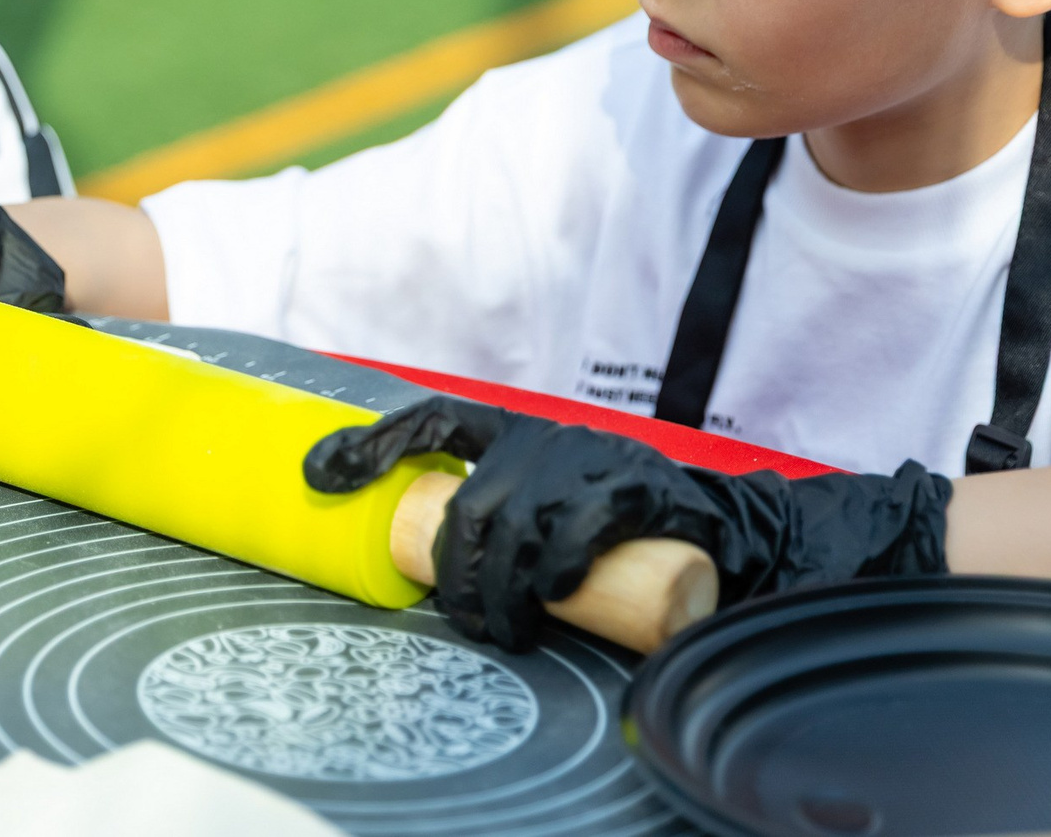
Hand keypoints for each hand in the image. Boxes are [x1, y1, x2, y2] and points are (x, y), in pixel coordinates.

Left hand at [305, 396, 951, 650]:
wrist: (730, 536)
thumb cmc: (628, 531)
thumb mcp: (555, 512)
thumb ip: (506, 520)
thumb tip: (430, 561)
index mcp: (520, 432)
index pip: (435, 420)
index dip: (375, 442)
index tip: (320, 474)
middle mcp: (548, 435)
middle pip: (467, 504)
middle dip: (453, 574)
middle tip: (468, 623)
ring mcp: (590, 456)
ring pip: (510, 525)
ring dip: (497, 593)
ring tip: (509, 631)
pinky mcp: (634, 485)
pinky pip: (573, 529)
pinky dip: (555, 569)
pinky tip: (557, 596)